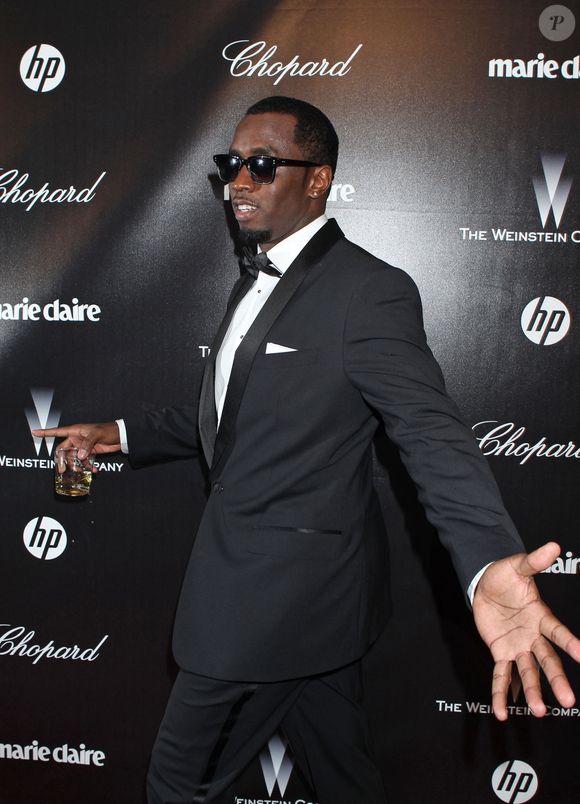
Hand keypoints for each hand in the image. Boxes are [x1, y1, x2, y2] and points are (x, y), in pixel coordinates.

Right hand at [31, 422, 120, 470]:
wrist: (120, 436)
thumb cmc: (108, 430)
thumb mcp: (96, 435)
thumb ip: (87, 445)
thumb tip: (79, 456)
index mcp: (75, 431)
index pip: (57, 431)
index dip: (45, 432)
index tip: (34, 432)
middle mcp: (76, 439)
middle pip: (63, 450)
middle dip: (62, 460)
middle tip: (62, 469)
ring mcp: (82, 447)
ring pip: (73, 458)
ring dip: (76, 465)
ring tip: (81, 470)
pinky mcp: (90, 453)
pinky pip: (84, 461)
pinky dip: (87, 466)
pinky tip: (93, 470)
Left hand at [473, 542, 579, 719]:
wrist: (485, 584)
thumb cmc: (505, 575)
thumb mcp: (518, 565)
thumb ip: (534, 560)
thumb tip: (553, 545)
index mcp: (540, 615)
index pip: (557, 631)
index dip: (571, 642)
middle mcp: (532, 635)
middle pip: (547, 659)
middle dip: (557, 679)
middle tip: (569, 700)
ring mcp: (518, 646)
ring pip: (527, 672)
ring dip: (532, 692)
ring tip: (539, 711)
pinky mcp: (501, 653)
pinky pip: (501, 675)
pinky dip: (500, 693)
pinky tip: (502, 711)